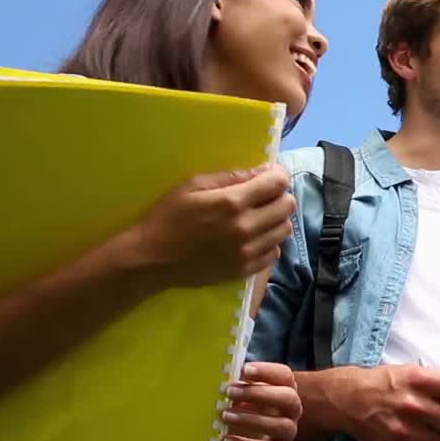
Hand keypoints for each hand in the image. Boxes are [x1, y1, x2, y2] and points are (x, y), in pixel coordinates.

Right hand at [127, 164, 295, 287]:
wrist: (151, 259)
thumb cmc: (168, 216)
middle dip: (279, 196)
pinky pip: (274, 254)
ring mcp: (247, 252)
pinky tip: (253, 238)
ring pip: (284, 230)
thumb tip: (264, 170)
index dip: (278, 176)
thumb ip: (231, 177)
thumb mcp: (193, 184)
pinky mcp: (244, 270)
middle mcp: (246, 228)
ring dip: (276, 219)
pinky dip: (268, 242)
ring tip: (258, 217)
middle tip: (263, 196)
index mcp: (232, 202)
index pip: (278, 184)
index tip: (270, 176)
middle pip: (288, 206)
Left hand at [221, 362, 302, 440]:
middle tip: (230, 392)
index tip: (244, 370)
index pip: (284, 375)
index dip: (266, 371)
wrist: (259, 432)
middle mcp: (293, 408)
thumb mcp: (246, 392)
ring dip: (251, 420)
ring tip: (225, 416)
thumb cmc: (250, 405)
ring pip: (280, 425)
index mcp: (286, 387)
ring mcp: (289, 430)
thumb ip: (241, 385)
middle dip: (258, 394)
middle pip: (287, 398)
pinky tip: (227, 440)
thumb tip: (225, 381)